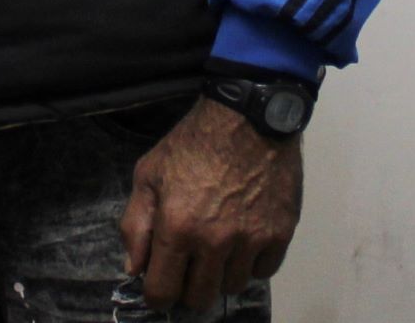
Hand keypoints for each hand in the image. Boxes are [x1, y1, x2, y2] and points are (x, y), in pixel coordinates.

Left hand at [120, 97, 302, 314]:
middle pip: (199, 298)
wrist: (247, 116)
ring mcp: (251, 239)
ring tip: (219, 246)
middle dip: (188, 287)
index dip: (157, 294)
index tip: (160, 282)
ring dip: (222, 273)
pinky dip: (252, 262)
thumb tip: (135, 269)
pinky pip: (264, 271)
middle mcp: (214, 241)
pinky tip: (244, 239)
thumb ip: (135, 225)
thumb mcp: (148, 174)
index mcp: (177, 228)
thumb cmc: (193, 143)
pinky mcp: (280, 233)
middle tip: (190, 265)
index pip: (162, 293)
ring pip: (232, 286)